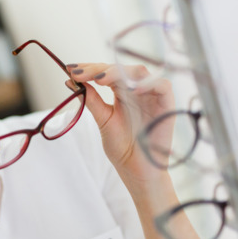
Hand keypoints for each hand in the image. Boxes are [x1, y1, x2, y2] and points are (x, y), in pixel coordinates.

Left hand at [67, 63, 175, 184]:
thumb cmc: (122, 147)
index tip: (70, 70)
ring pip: (139, 71)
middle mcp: (137, 89)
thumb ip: (91, 100)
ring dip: (119, 72)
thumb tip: (70, 81)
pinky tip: (130, 89)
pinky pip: (162, 86)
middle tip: (79, 74)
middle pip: (121, 68)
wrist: (137, 171)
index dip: (89, 68)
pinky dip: (147, 84)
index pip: (107, 72)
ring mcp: (152, 95)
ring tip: (100, 79)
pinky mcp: (167, 104)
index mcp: (122, 92)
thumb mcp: (103, 120)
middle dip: (98, 68)